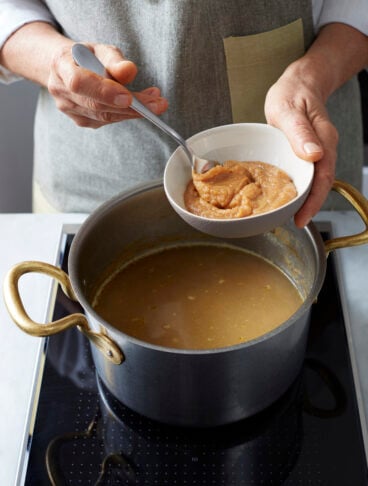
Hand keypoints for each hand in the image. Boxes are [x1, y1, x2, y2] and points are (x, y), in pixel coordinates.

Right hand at [47, 43, 167, 127]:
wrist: (65, 68)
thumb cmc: (85, 56)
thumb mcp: (100, 49)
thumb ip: (114, 60)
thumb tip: (129, 71)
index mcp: (61, 65)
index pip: (80, 83)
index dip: (104, 92)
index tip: (129, 97)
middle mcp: (61, 90)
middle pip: (96, 105)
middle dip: (130, 107)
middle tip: (158, 104)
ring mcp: (69, 109)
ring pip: (104, 117)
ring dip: (134, 112)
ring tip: (157, 103)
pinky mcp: (81, 121)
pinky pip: (106, 121)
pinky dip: (126, 115)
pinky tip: (142, 107)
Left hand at [265, 63, 337, 227]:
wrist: (301, 82)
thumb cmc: (292, 93)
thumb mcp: (288, 109)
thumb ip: (299, 132)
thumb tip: (314, 156)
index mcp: (322, 139)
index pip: (323, 177)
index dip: (313, 201)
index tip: (301, 218)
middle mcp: (324, 148)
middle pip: (322, 183)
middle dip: (310, 206)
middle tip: (295, 222)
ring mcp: (318, 151)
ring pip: (316, 180)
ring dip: (306, 198)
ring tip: (291, 215)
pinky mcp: (309, 152)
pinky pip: (308, 173)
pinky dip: (300, 186)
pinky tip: (289, 195)